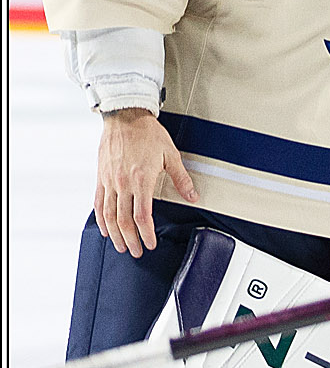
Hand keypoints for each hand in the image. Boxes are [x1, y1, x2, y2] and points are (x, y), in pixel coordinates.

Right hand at [96, 109, 198, 257]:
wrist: (126, 116)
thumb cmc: (148, 133)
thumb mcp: (171, 154)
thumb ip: (181, 178)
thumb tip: (193, 197)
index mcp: (142, 179)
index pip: (142, 216)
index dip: (146, 233)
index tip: (150, 243)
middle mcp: (123, 183)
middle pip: (124, 221)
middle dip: (131, 240)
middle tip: (138, 252)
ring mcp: (110, 181)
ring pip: (109, 216)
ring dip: (115, 235)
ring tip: (122, 247)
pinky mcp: (101, 178)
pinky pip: (99, 204)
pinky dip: (101, 220)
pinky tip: (106, 230)